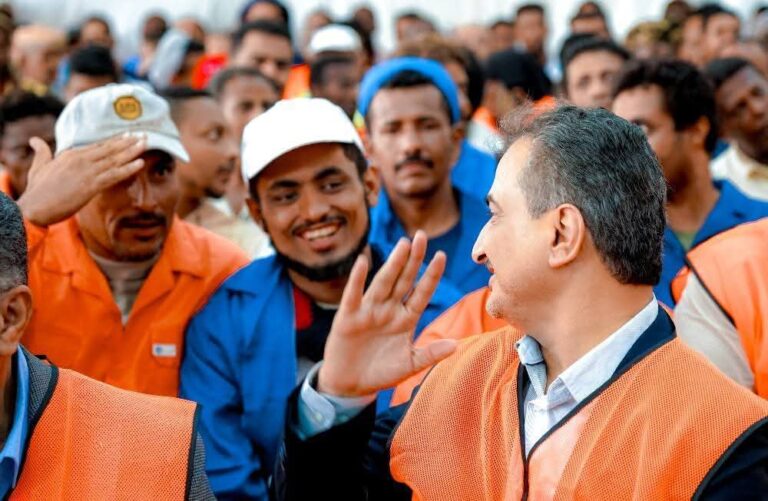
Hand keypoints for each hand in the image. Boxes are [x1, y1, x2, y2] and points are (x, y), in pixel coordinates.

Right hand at [17, 135, 147, 225]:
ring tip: (146, 143)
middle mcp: (81, 159)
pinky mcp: (91, 186)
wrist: (34, 207)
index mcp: (71, 154)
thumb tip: (34, 140)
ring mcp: (87, 172)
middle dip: (128, 142)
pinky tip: (140, 163)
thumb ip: (41, 152)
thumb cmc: (36, 190)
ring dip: (132, 151)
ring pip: (115, 159)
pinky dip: (128, 169)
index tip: (128, 136)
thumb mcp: (38, 166)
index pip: (98, 145)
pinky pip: (114, 175)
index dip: (115, 141)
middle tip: (144, 135)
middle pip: (110, 149)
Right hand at [318, 231, 457, 397]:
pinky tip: (362, 262)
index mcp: (406, 319)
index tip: (442, 255)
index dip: (431, 275)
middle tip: (421, 235)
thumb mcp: (409, 365)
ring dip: (393, 263)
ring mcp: (369, 311)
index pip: (421, 292)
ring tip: (402, 244)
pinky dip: (357, 279)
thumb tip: (456, 345)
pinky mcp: (348, 317)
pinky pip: (354, 295)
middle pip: (404, 280)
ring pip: (383, 282)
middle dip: (413, 259)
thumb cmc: (381, 373)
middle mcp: (389, 310)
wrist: (349, 385)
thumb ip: (431, 354)